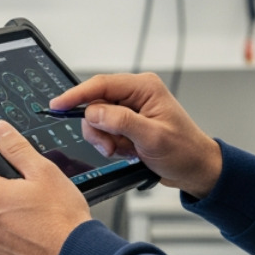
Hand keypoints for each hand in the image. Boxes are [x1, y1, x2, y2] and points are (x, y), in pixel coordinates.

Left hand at [0, 122, 92, 254]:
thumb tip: (0, 131)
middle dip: (2, 189)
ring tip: (36, 216)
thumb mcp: (43, 171)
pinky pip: (1, 241)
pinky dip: (14, 236)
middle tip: (30, 191)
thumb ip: (16, 148)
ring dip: (7, 214)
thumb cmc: (63, 220)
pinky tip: (35, 234)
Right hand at [49, 73, 222, 198]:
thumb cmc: (184, 151)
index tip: (58, 106)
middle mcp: (136, 94)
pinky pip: (105, 131)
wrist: (196, 169)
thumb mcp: (153, 138)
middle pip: (96, 104)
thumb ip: (122, 122)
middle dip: (98, 128)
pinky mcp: (128, 123)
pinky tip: (127, 150)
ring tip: (122, 150)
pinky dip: (111, 144)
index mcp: (144, 88)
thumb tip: (93, 111)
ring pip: (98, 120)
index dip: (77, 95)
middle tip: (110, 146)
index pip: (101, 85)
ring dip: (105, 139)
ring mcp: (131, 109)